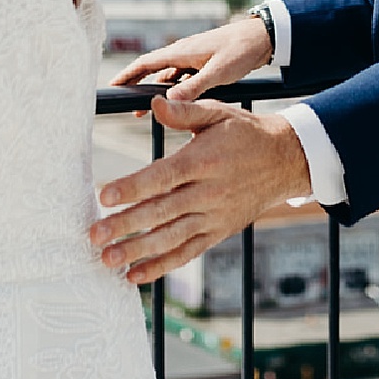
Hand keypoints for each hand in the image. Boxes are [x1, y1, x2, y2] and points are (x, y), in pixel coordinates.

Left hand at [88, 93, 309, 284]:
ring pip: (171, 238)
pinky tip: (135, 275)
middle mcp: (207, 193)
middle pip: (161, 212)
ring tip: (108, 259)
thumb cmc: (245, 133)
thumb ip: (184, 111)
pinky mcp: (217, 233)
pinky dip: (161, 266)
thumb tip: (155, 103)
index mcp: (203, 161)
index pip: (162, 177)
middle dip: (125, 226)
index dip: (132, 187)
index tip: (104, 196)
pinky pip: (187, 252)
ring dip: (138, 251)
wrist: (284, 161)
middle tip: (95, 236)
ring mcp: (213, 217)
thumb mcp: (218, 113)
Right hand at [108, 15, 272, 101]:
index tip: (111, 86)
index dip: (127, 74)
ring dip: (153, 89)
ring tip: (143, 109)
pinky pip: (180, 77)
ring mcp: (192, 58)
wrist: (261, 38)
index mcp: (181, 51)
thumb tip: (167, 100)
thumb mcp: (218, 72)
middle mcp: (183, 52)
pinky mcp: (202, 63)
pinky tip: (172, 101)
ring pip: (166, 75)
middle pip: (152, 69)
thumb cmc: (240, 51)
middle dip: (135, 84)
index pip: (146, 63)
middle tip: (122, 101)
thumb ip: (194, 86)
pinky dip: (171, 89)